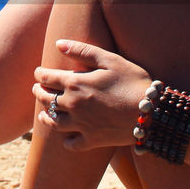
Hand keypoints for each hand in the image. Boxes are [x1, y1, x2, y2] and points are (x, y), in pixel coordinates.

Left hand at [33, 39, 151, 149]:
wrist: (152, 113)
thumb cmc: (133, 81)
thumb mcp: (110, 60)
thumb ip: (83, 50)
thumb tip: (59, 44)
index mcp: (75, 84)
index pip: (47, 78)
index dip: (40, 74)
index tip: (38, 73)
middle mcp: (73, 105)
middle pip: (47, 99)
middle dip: (39, 93)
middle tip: (37, 89)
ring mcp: (81, 124)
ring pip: (54, 123)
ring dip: (46, 118)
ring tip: (43, 115)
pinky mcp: (92, 140)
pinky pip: (72, 144)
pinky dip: (67, 142)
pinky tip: (67, 139)